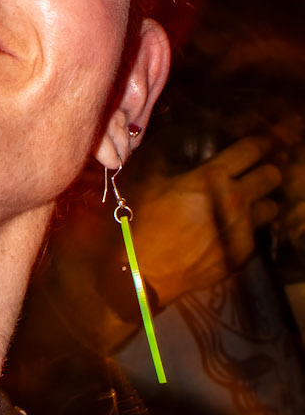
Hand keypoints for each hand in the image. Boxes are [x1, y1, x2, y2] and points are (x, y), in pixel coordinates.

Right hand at [128, 134, 285, 307]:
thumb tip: (178, 146)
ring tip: (248, 206)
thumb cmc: (143, 222)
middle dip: (267, 172)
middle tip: (256, 175)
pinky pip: (256, 235)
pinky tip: (228, 233)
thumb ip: (170, 161)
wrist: (145, 270)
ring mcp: (243, 229)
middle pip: (272, 176)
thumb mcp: (151, 182)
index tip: (263, 144)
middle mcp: (236, 200)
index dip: (261, 143)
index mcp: (212, 178)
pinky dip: (246, 230)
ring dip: (261, 203)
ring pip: (272, 207)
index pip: (251, 150)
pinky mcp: (243, 253)